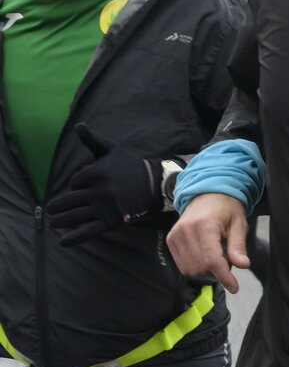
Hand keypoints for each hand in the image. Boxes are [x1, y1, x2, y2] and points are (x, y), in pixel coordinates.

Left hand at [45, 125, 164, 245]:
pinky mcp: (112, 221)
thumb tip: (78, 125)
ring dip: (60, 221)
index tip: (83, 187)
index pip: (74, 182)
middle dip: (57, 207)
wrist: (157, 183)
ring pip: (74, 216)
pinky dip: (74, 238)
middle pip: (68, 201)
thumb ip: (93, 140)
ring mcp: (105, 207)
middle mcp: (98, 190)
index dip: (76, 185)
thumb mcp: (112, 150)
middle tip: (52, 210)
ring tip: (54, 222)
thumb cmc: (132, 165)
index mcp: (95, 173)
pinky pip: (88, 231)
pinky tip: (63, 241)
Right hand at [166, 192, 249, 292]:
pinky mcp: (171, 240)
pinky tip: (205, 255)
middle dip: (218, 270)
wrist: (207, 194)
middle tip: (228, 258)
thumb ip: (238, 246)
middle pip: (201, 267)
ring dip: (206, 270)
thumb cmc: (226, 208)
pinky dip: (196, 266)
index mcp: (205, 225)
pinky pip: (182, 265)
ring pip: (190, 269)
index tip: (234, 287)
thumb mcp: (239, 224)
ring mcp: (175, 235)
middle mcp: (186, 231)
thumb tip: (243, 265)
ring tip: (217, 254)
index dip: (224, 276)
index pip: (212, 260)